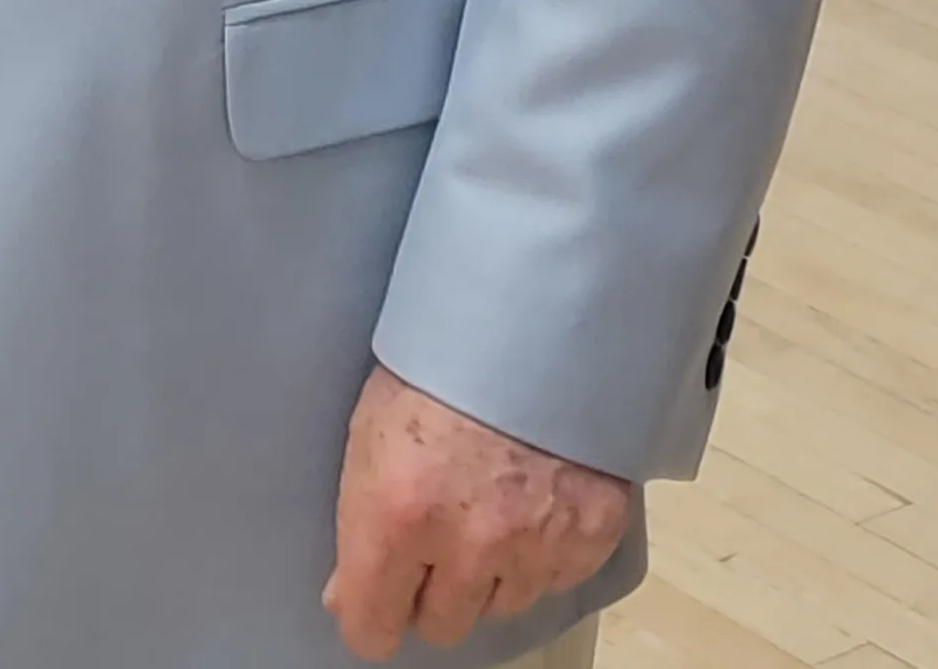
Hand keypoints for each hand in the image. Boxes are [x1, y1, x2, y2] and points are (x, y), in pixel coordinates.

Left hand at [323, 365, 631, 655]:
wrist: (534, 313)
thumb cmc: (439, 356)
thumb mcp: (371, 427)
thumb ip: (362, 522)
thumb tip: (348, 595)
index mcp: (395, 514)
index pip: (372, 624)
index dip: (368, 617)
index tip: (370, 605)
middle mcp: (466, 545)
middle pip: (442, 624)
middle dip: (433, 589)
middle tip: (436, 537)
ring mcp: (533, 546)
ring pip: (502, 605)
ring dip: (490, 572)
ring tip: (489, 503)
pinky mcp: (589, 538)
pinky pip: (556, 579)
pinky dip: (543, 552)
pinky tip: (532, 497)